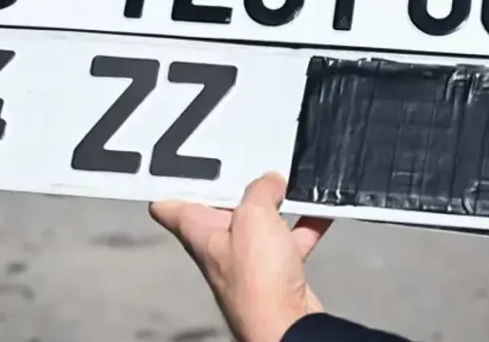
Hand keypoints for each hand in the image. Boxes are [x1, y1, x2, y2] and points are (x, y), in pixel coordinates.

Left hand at [150, 173, 331, 341]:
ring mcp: (249, 260)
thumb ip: (260, 190)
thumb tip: (270, 181)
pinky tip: (319, 209)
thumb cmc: (257, 282)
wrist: (287, 325)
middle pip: (220, 208)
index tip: (180, 164)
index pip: (168, 207)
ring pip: (259, 222)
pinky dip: (304, 223)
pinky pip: (290, 238)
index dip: (171, 185)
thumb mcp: (254, 216)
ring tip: (289, 182)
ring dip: (275, 204)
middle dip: (237, 185)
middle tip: (252, 163)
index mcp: (200, 232)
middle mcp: (220, 246)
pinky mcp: (276, 271)